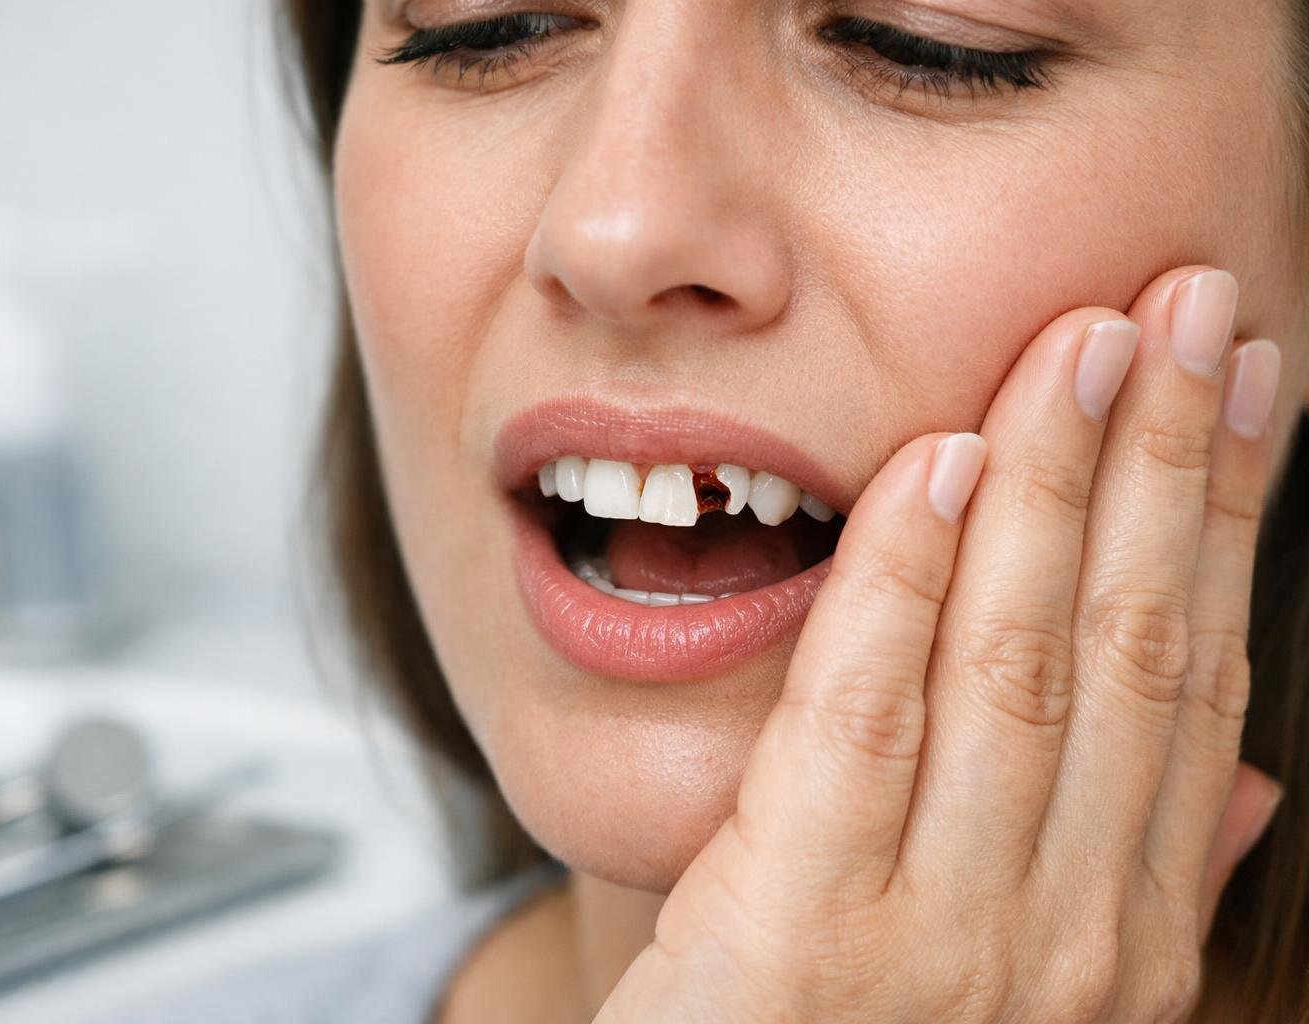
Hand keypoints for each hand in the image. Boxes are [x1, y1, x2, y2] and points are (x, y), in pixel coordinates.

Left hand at [596, 266, 1284, 1022]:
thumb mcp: (1026, 994)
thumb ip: (1129, 887)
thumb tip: (1246, 778)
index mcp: (1123, 934)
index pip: (1191, 680)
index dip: (1229, 521)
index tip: (1253, 387)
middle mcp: (1061, 930)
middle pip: (1130, 648)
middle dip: (1171, 464)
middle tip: (1198, 303)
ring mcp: (938, 930)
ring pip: (1021, 664)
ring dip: (1062, 487)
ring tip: (1093, 337)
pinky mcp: (800, 923)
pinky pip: (867, 721)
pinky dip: (907, 583)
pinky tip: (936, 463)